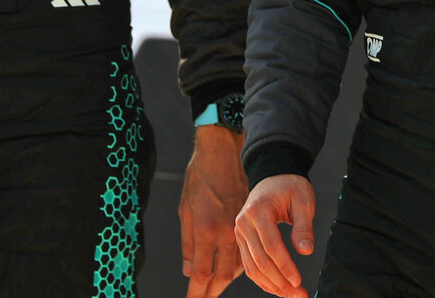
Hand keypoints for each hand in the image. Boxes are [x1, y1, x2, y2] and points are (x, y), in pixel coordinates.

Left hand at [179, 125, 247, 297]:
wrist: (223, 150)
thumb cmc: (200, 175)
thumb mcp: (185, 208)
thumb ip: (187, 242)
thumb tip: (188, 269)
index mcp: (205, 229)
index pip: (201, 273)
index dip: (198, 293)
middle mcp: (225, 232)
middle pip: (223, 275)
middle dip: (213, 292)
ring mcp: (239, 226)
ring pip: (239, 265)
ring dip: (228, 280)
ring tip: (216, 288)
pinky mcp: (249, 219)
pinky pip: (247, 249)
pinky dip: (240, 263)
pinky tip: (233, 267)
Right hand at [234, 173, 315, 297]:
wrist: (274, 176)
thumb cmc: (290, 186)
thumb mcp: (303, 199)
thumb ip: (304, 226)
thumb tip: (306, 251)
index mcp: (257, 211)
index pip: (270, 246)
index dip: (284, 266)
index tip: (298, 281)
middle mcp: (243, 224)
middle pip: (260, 261)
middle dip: (280, 282)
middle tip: (299, 294)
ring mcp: (239, 233)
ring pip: (253, 268)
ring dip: (272, 285)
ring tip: (292, 295)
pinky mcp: (241, 241)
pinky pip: (250, 266)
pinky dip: (264, 280)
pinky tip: (279, 288)